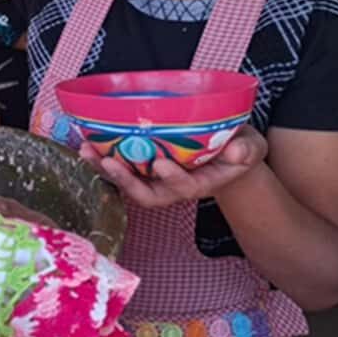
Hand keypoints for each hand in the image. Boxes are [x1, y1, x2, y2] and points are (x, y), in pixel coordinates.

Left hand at [78, 125, 267, 207]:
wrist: (226, 150)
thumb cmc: (237, 147)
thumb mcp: (250, 147)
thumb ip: (246, 150)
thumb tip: (237, 151)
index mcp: (200, 182)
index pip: (183, 187)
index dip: (172, 178)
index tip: (162, 164)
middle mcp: (173, 185)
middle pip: (146, 192)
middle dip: (126, 180)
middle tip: (109, 162)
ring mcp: (155, 178)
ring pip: (127, 181)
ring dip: (105, 169)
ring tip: (87, 151)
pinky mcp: (143, 167)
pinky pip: (120, 167)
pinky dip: (102, 158)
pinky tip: (87, 144)